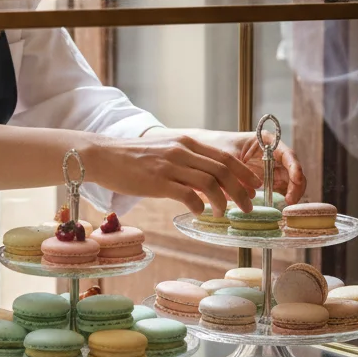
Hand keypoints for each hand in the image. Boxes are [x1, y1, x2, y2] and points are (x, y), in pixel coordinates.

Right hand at [82, 133, 259, 215]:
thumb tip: (206, 181)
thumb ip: (185, 161)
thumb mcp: (164, 152)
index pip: (224, 157)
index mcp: (186, 143)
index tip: (254, 186)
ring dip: (223, 202)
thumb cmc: (132, 158)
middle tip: (248, 207)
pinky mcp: (158, 182)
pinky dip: (199, 206)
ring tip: (223, 214)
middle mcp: (182, 151)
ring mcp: (170, 166)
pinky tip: (199, 212)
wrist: (103, 156)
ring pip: (210, 183)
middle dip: (241, 191)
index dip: (243, 173)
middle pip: (223, 170)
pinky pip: (188, 196)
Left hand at [190, 129, 306, 204]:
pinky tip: (278, 205)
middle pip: (293, 169)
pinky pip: (279, 189)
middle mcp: (273, 154)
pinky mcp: (267, 179)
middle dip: (295, 185)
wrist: (205, 150)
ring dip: (290, 192)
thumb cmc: (216, 146)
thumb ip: (238, 172)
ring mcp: (271, 167)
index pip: (288, 154)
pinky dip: (280, 197)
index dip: (295, 168)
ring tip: (284, 205)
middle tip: (290, 200)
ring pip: (289, 181)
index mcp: (267, 142)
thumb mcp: (225, 157)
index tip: (296, 181)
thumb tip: (250, 194)